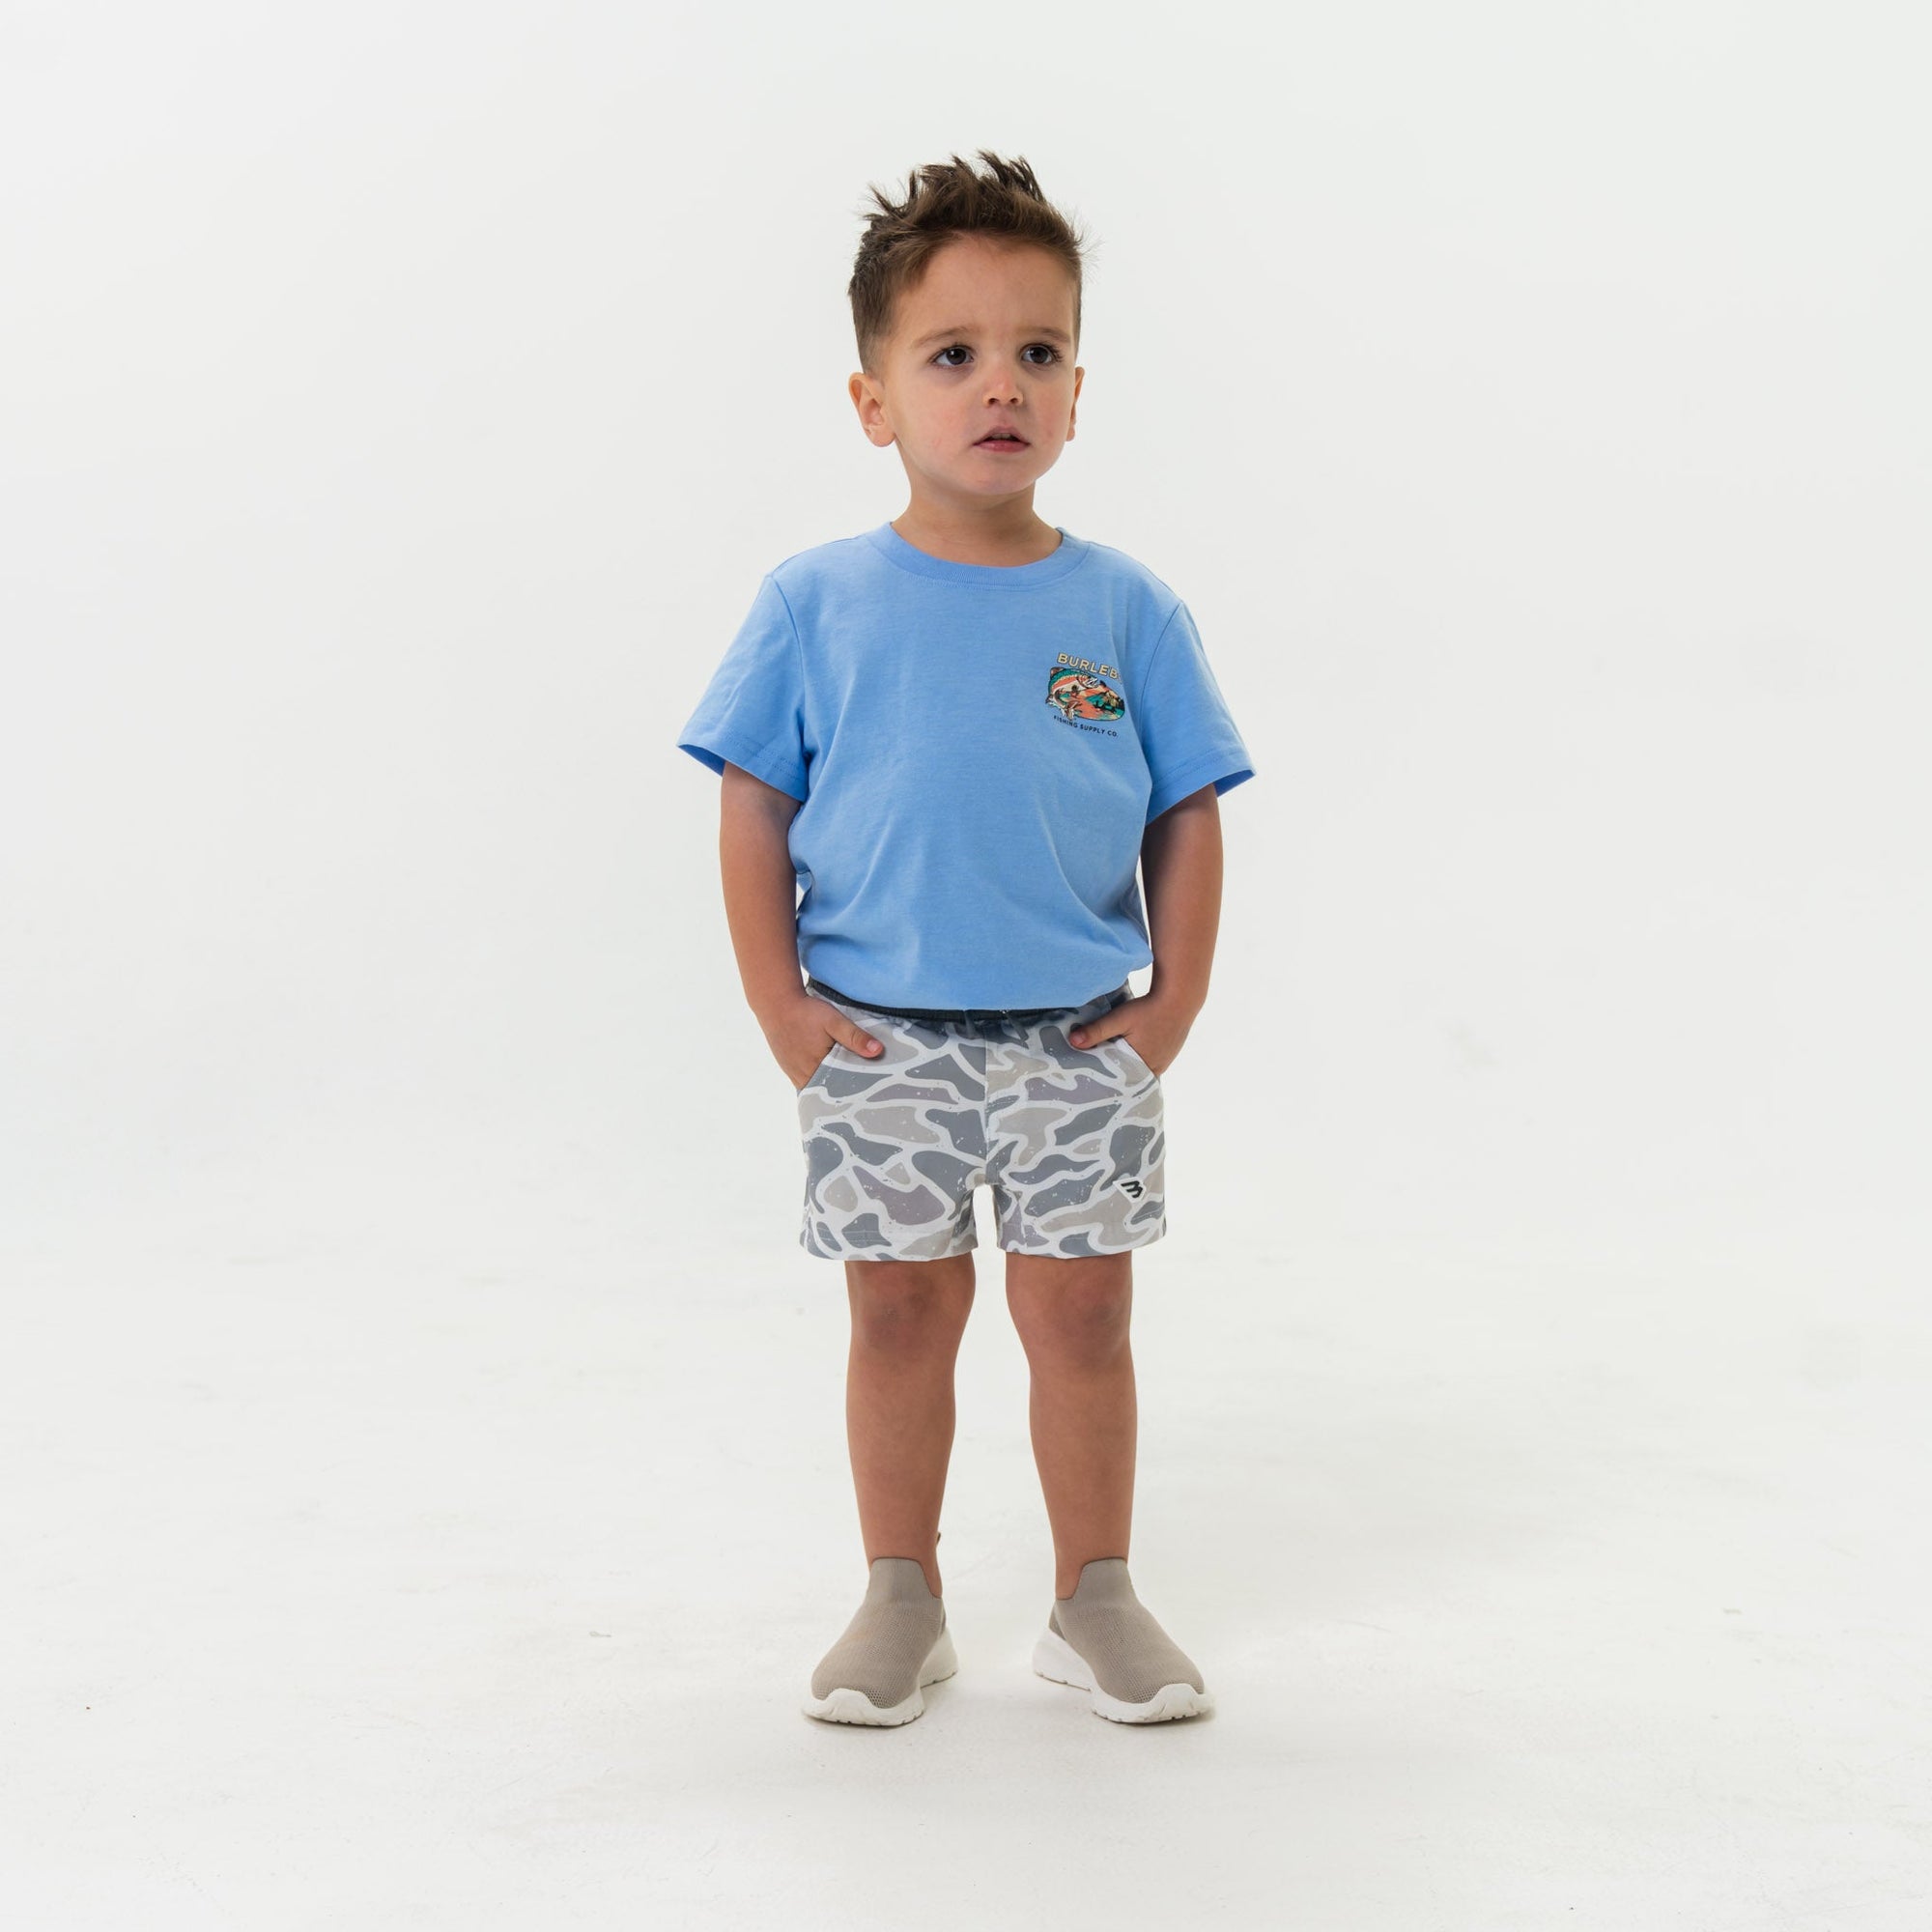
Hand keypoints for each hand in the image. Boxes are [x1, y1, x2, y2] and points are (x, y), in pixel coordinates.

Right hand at [765, 994, 885, 1090]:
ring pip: (817, 1086)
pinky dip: (818, 1077)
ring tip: (847, 1079)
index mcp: (816, 1068)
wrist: (776, 1003)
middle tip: (863, 1085)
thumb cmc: (805, 1012)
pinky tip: (828, 1070)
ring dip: (830, 1083)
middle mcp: (803, 1076)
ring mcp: (794, 1073)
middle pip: (829, 1089)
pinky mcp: (789, 1067)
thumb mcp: (834, 1021)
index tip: (870, 1088)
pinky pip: (807, 1080)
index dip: (855, 1088)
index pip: (841, 1088)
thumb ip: (855, 1037)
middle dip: (844, 1087)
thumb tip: (878, 1051)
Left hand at [1066, 994, 1192, 1076]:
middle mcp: (1155, 1068)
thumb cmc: (1149, 1009)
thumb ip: (1097, 1030)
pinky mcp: (1168, 1054)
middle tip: (1097, 1076)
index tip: (1092, 1082)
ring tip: (1111, 1066)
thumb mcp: (1120, 1018)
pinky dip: (1139, 1061)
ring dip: (1128, 1068)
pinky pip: (1150, 1064)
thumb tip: (1073, 1042)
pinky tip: (1131, 1054)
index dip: (1107, 1082)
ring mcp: (1164, 1062)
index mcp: (1142, 1065)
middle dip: (1116, 1076)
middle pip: (1130, 1078)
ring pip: (1141, 1071)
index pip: (1120, 1082)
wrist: (1180, 997)